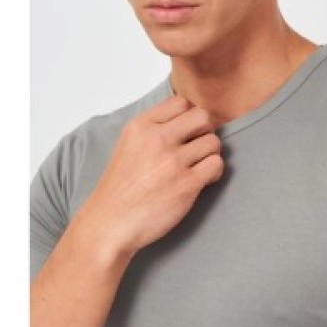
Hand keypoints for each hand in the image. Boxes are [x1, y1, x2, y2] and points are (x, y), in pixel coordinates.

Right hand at [78, 94, 223, 259]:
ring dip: (210, 154)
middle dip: (204, 131)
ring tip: (198, 167)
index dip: (188, 117)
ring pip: (213, 141)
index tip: (184, 134)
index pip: (180, 102)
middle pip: (202, 116)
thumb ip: (153, 129)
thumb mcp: (127, 145)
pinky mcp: (186, 184)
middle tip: (196, 148)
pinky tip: (202, 180)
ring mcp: (173, 162)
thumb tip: (187, 119)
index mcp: (140, 126)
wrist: (110, 224)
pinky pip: (216, 164)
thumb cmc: (120, 188)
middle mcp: (157, 139)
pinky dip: (214, 172)